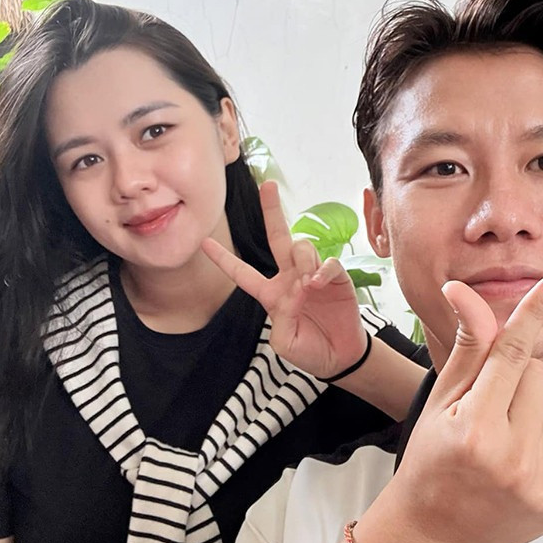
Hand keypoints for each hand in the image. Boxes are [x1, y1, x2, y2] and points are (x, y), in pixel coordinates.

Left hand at [202, 180, 366, 377]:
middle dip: (272, 211)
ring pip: (300, 247)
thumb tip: (298, 286)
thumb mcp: (284, 341)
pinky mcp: (335, 277)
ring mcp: (312, 274)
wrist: (339, 357)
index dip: (223, 259)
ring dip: (301, 260)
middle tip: (268, 185)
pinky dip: (323, 270)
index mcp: (270, 294)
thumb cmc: (309, 350)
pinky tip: (319, 283)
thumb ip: (282, 316)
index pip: (242, 273)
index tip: (204, 242)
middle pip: (277, 237)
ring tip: (308, 284)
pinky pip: (327, 262)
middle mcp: (289, 278)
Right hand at [363, 275, 542, 542]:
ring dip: (535, 411)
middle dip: (516, 380)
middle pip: (538, 374)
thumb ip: (467, 348)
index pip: (511, 356)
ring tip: (503, 439)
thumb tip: (464, 291)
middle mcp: (513, 458)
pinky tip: (522, 459)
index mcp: (475, 430)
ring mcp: (541, 484)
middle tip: (487, 410)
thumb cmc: (430, 459)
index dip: (531, 315)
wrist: (432, 531)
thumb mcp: (440, 401)